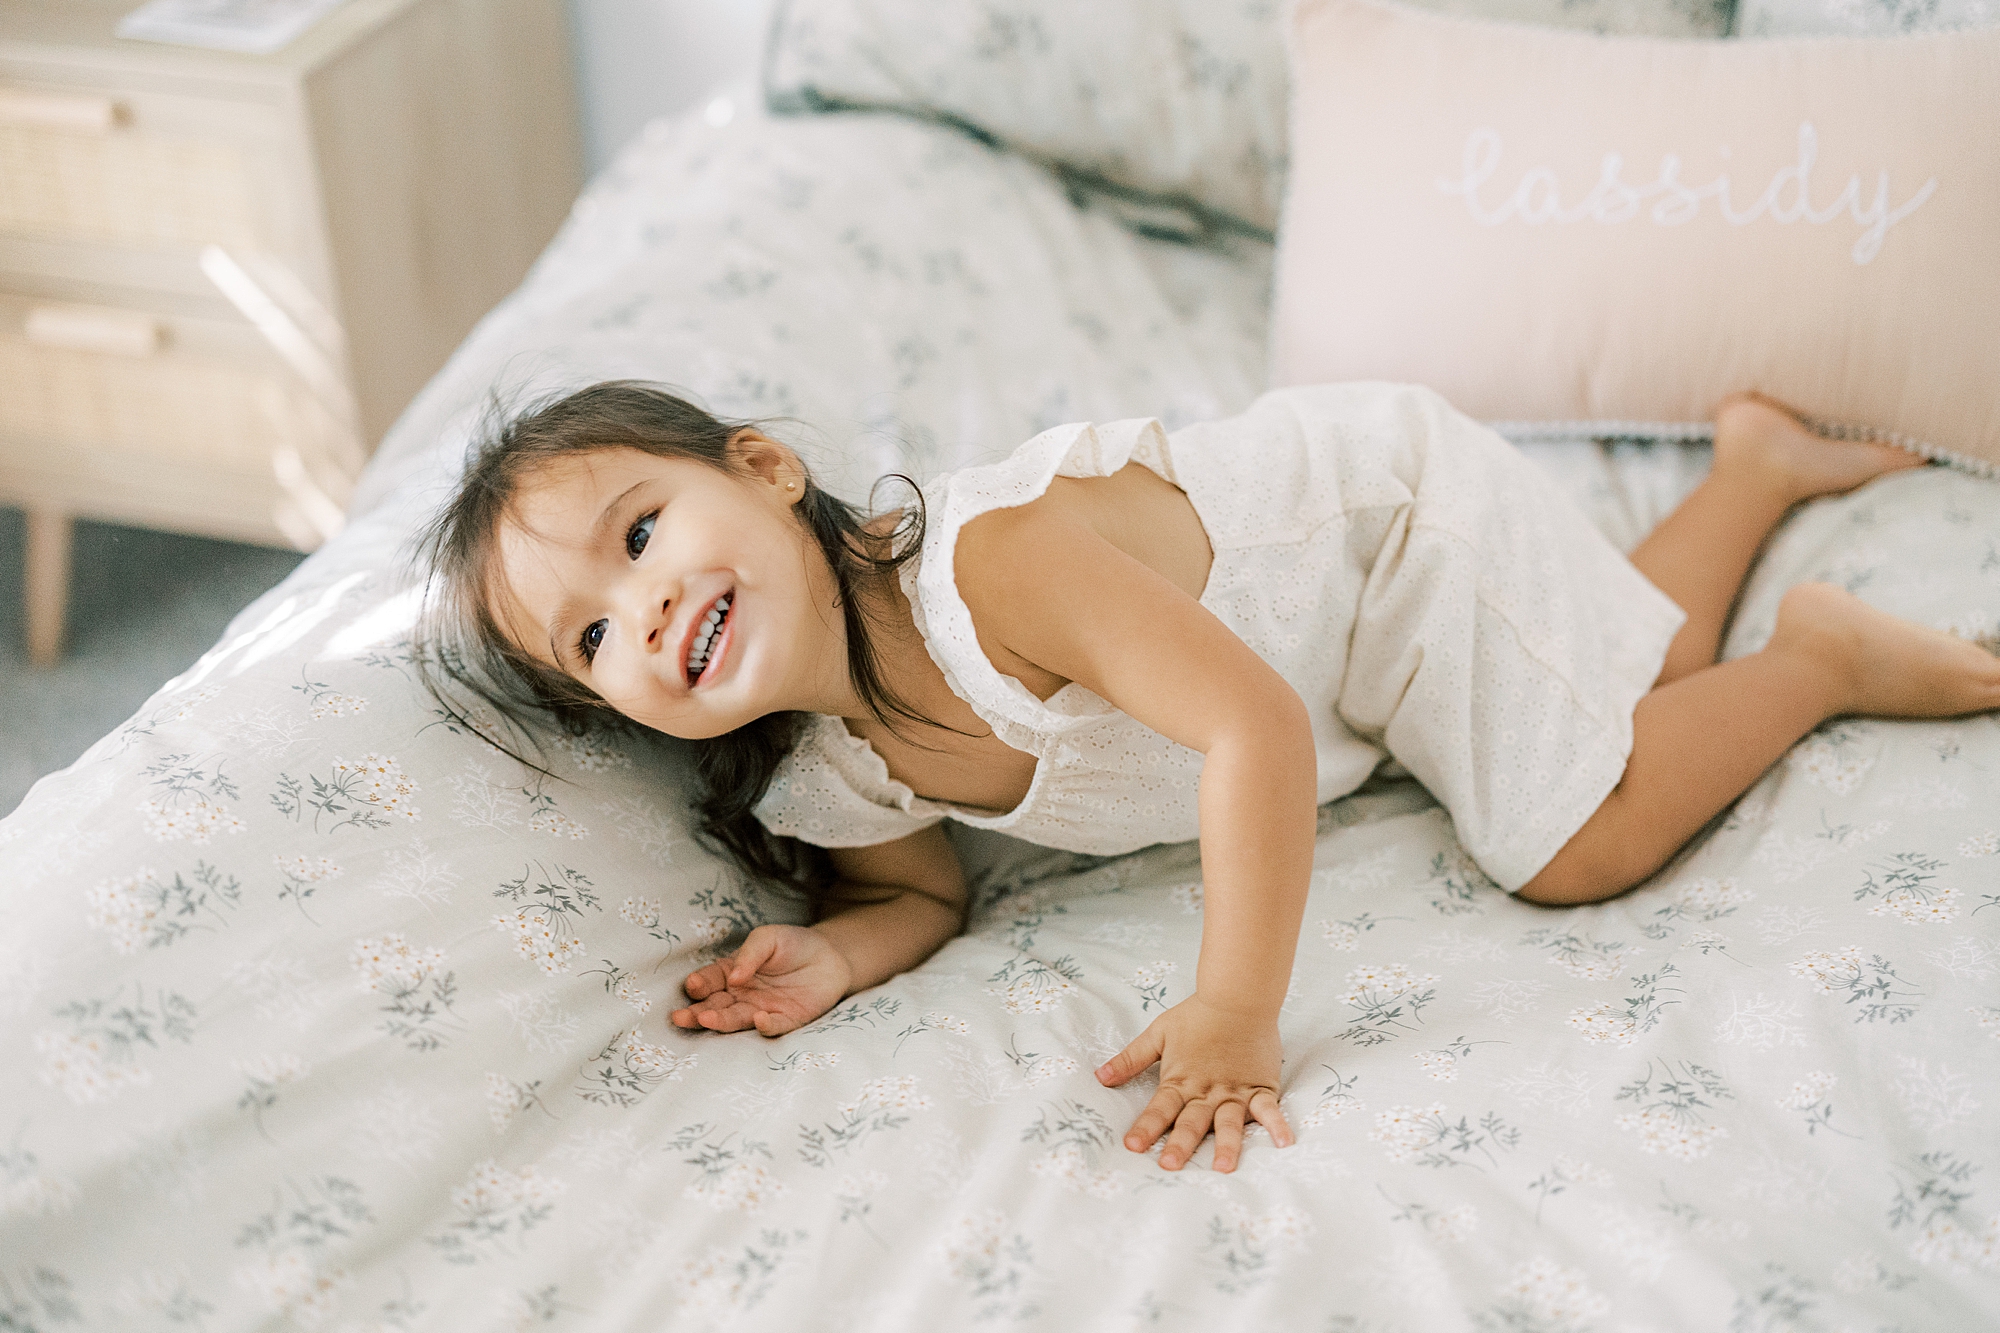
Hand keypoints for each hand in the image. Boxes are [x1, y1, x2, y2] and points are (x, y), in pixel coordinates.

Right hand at [671, 924, 852, 1035]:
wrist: (830, 956)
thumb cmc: (792, 944)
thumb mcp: (768, 938)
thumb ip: (751, 953)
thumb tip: (734, 977)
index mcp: (731, 974)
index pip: (710, 980)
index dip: (699, 984)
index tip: (692, 985)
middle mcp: (741, 996)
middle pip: (715, 1006)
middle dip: (697, 1012)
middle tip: (681, 1017)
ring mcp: (761, 1010)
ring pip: (737, 1020)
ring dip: (721, 1022)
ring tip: (706, 1020)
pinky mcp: (786, 1020)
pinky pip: (774, 1026)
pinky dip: (766, 1026)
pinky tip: (759, 1020)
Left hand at [1095, 993, 1294, 1171]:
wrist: (1237, 996)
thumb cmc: (1196, 1015)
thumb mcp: (1158, 1035)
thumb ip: (1130, 1059)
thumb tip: (1099, 1077)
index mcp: (1180, 1080)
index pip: (1159, 1109)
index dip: (1146, 1127)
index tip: (1133, 1147)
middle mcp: (1207, 1091)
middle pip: (1192, 1121)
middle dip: (1180, 1144)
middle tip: (1170, 1165)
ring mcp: (1235, 1091)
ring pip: (1229, 1122)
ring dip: (1225, 1144)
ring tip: (1222, 1167)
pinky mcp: (1260, 1087)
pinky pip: (1269, 1109)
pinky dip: (1277, 1125)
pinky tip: (1284, 1143)